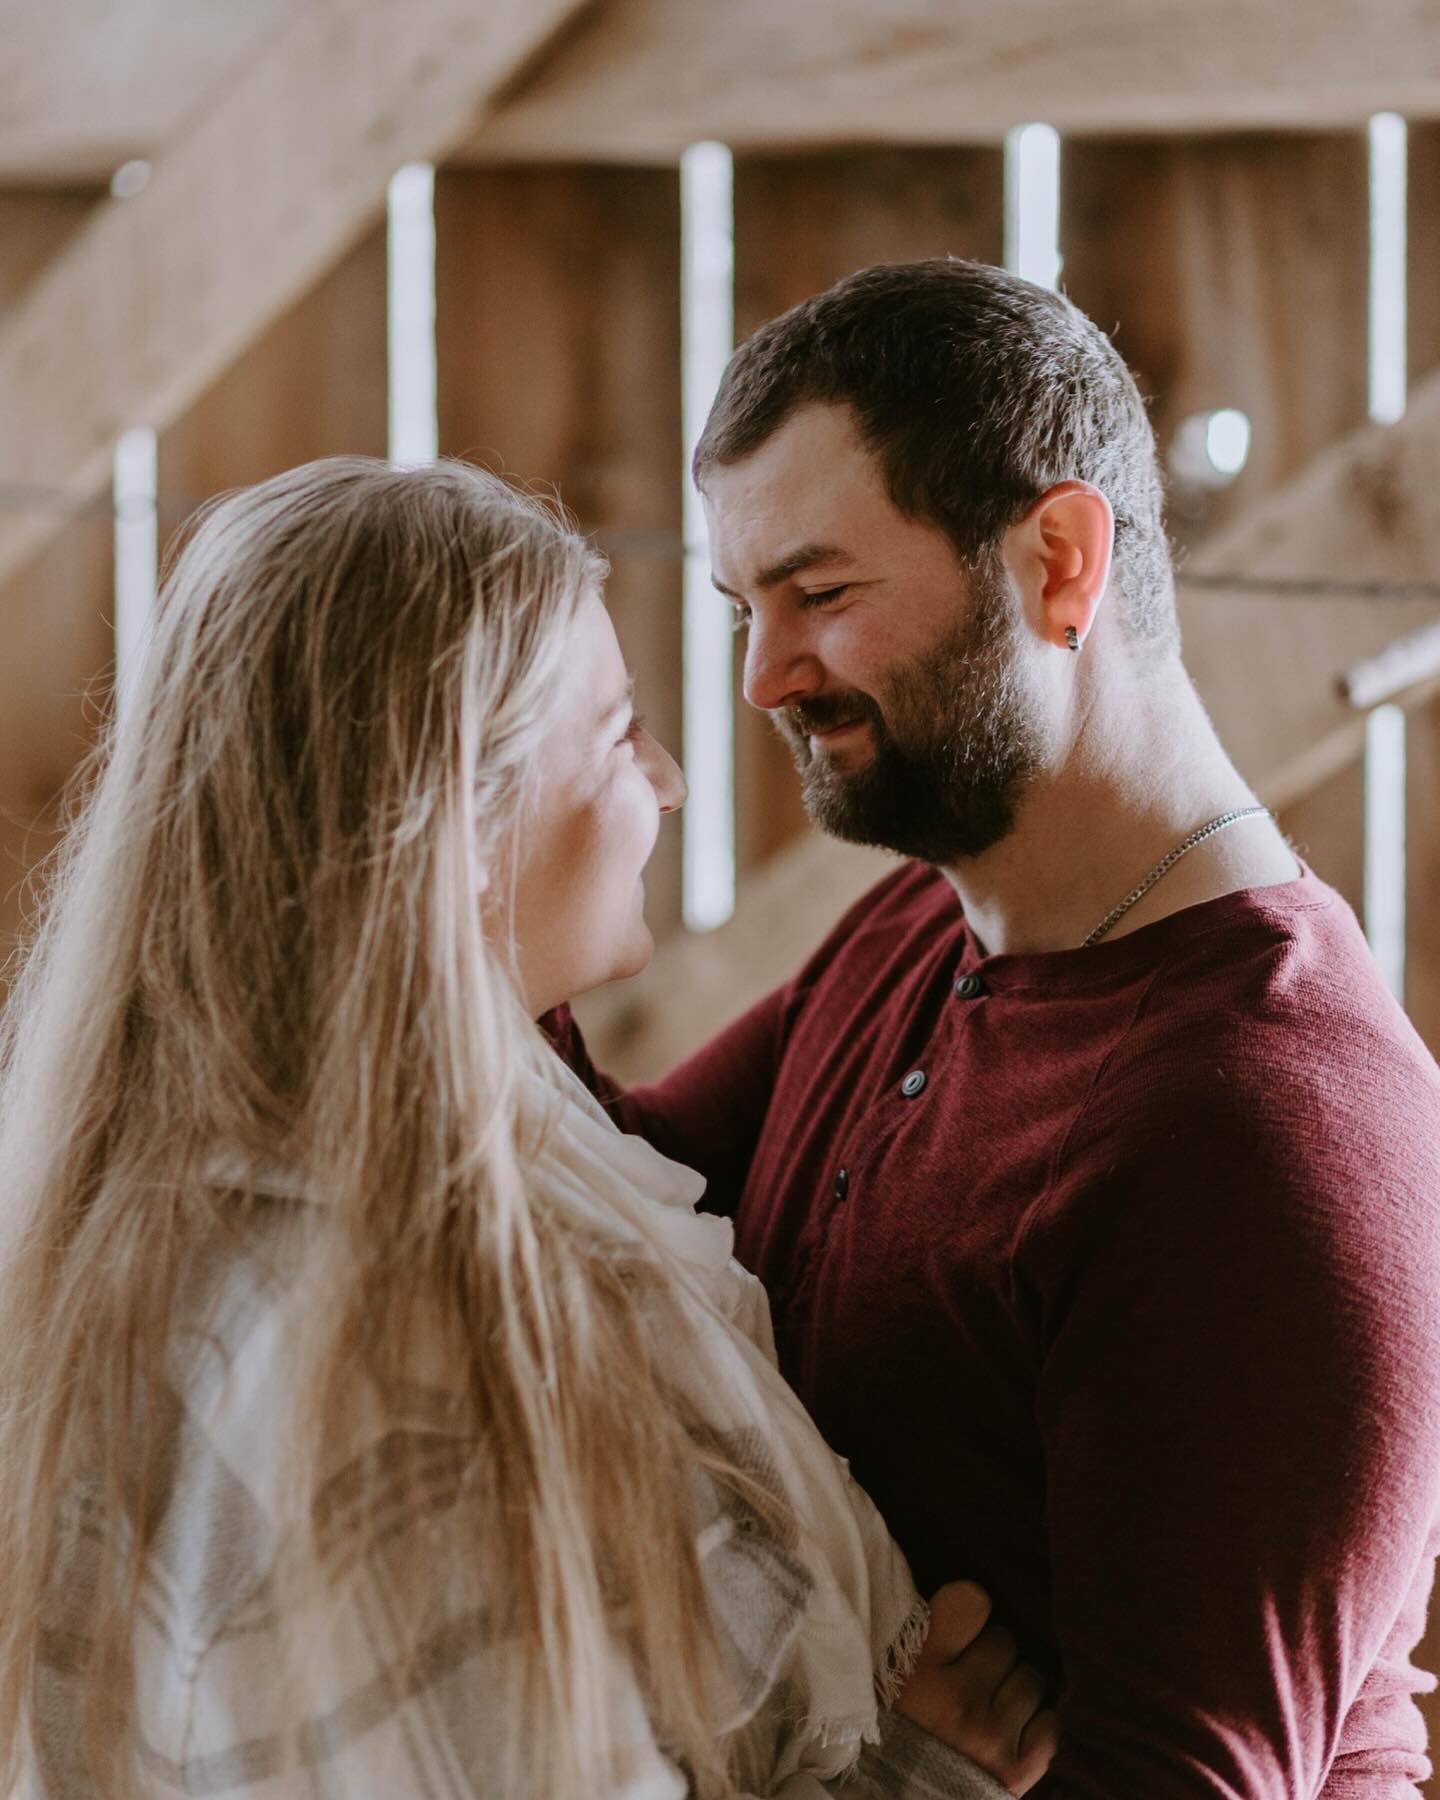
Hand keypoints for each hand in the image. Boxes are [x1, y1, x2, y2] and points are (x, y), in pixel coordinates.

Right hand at [895, 1581, 1058, 1796]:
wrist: (894, 1798)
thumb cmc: (890, 1726)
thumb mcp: (886, 1672)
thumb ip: (919, 1633)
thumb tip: (963, 1596)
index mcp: (919, 1667)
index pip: (973, 1601)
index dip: (969, 1609)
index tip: (961, 1624)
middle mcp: (959, 1699)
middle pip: (1005, 1640)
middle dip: (991, 1653)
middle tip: (970, 1672)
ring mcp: (991, 1737)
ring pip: (1031, 1678)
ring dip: (1014, 1687)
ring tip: (990, 1703)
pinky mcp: (1015, 1772)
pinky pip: (1051, 1726)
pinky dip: (1036, 1724)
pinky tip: (1013, 1729)